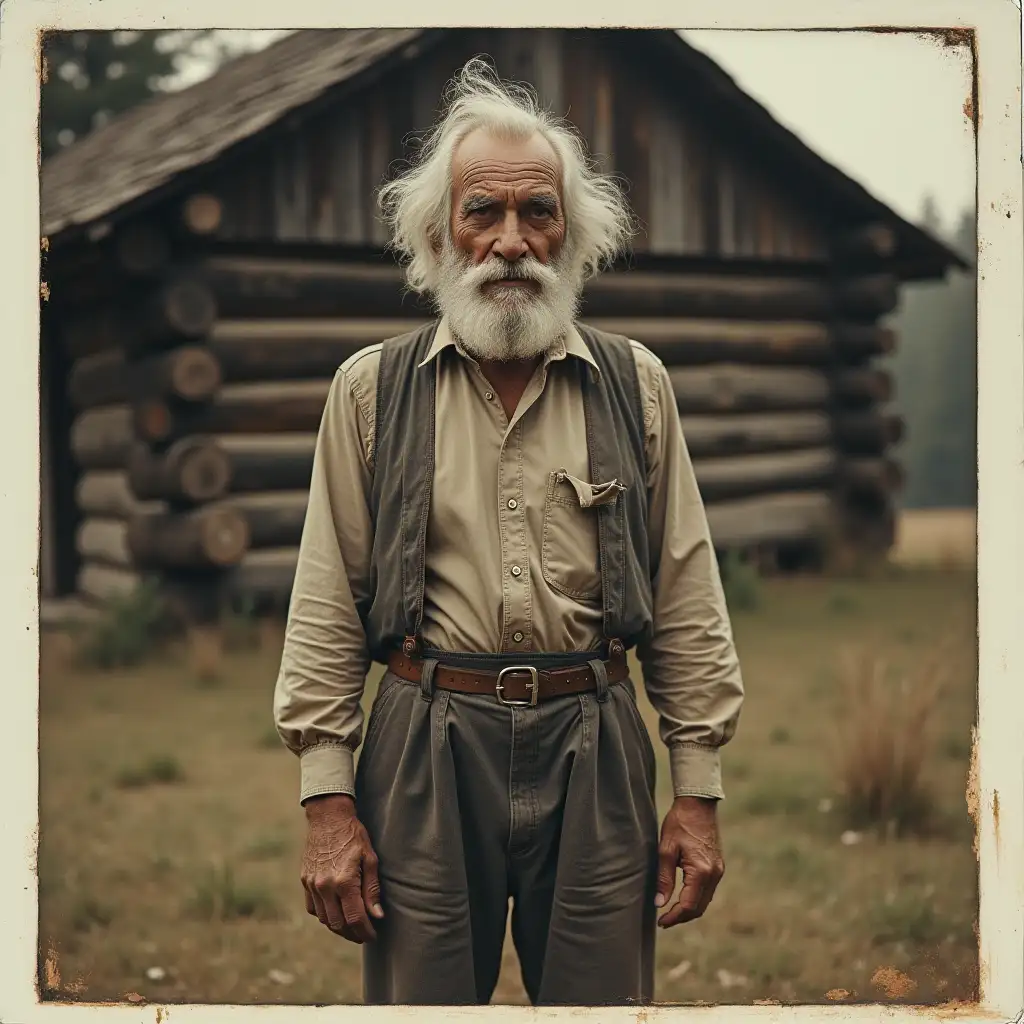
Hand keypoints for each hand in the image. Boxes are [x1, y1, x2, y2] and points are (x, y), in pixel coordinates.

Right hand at [300, 794, 382, 942]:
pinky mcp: (304, 881)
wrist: (327, 818)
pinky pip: (313, 908)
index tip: (373, 935)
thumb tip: (377, 915)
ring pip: (324, 919)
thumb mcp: (369, 858)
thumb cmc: (353, 835)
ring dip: (338, 927)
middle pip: (338, 924)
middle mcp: (325, 887)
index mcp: (344, 881)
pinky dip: (324, 915)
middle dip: (353, 934)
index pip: (355, 918)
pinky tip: (335, 912)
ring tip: (352, 926)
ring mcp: (312, 885)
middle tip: (364, 934)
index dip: (365, 932)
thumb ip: (372, 889)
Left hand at [655, 795, 724, 927]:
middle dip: (682, 917)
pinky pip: (708, 891)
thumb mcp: (666, 849)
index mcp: (701, 871)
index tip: (661, 922)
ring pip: (705, 901)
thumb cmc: (679, 823)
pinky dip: (696, 899)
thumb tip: (660, 903)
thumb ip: (664, 879)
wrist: (698, 804)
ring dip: (689, 909)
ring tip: (670, 911)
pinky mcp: (718, 866)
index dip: (674, 917)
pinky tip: (682, 897)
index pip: (689, 905)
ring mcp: (719, 870)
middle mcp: (714, 874)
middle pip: (699, 908)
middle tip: (664, 920)